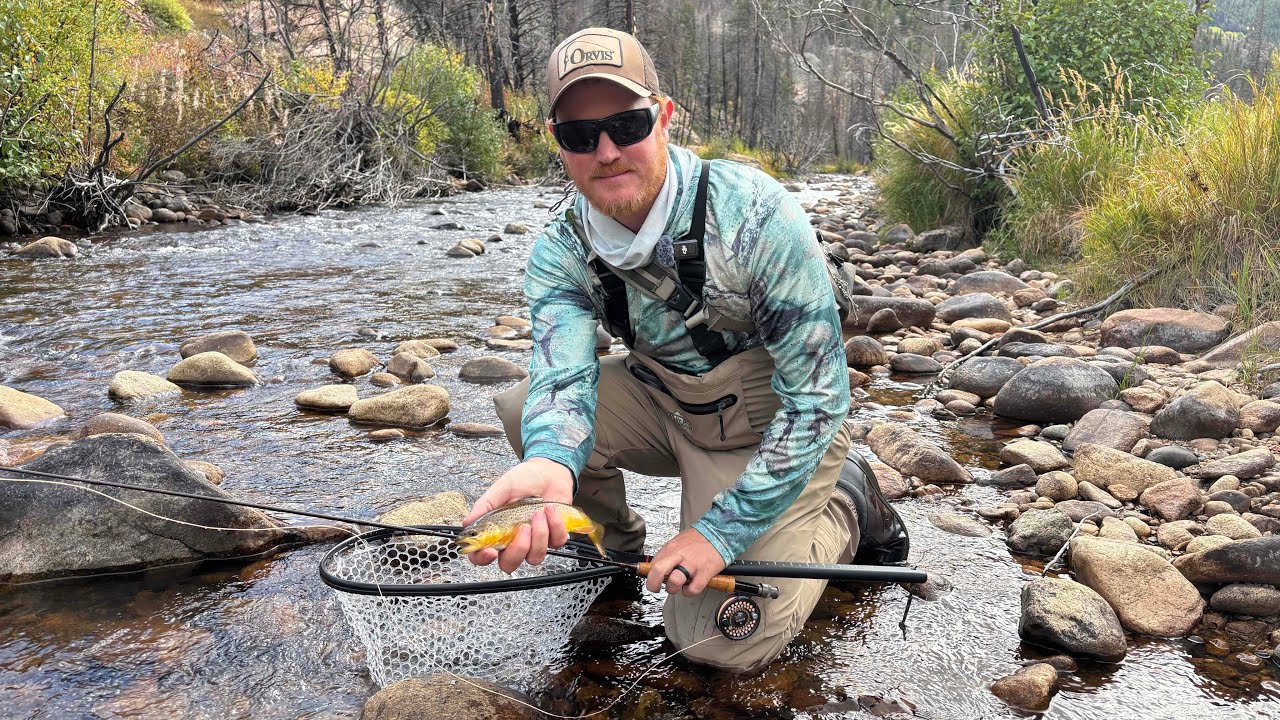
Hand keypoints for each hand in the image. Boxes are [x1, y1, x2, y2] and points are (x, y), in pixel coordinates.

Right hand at [463, 457, 573, 573]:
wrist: (549, 472)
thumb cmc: (523, 480)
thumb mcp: (501, 489)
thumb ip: (484, 507)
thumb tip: (466, 524)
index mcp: (495, 532)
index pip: (481, 556)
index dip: (483, 559)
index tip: (491, 551)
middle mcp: (512, 541)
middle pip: (509, 564)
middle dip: (518, 549)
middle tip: (523, 527)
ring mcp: (533, 542)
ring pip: (534, 557)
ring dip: (539, 534)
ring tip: (538, 512)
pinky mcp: (553, 538)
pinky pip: (555, 543)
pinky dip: (555, 525)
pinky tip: (550, 510)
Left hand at [646, 528, 726, 596]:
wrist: (720, 533)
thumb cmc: (699, 539)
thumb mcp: (678, 542)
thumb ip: (668, 555)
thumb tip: (657, 567)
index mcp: (671, 548)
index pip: (652, 564)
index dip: (650, 575)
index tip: (653, 579)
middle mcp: (679, 556)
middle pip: (658, 571)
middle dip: (653, 584)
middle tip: (656, 588)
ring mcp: (692, 565)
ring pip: (674, 582)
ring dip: (673, 589)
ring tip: (678, 586)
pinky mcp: (705, 572)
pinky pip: (693, 589)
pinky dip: (689, 592)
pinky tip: (691, 587)